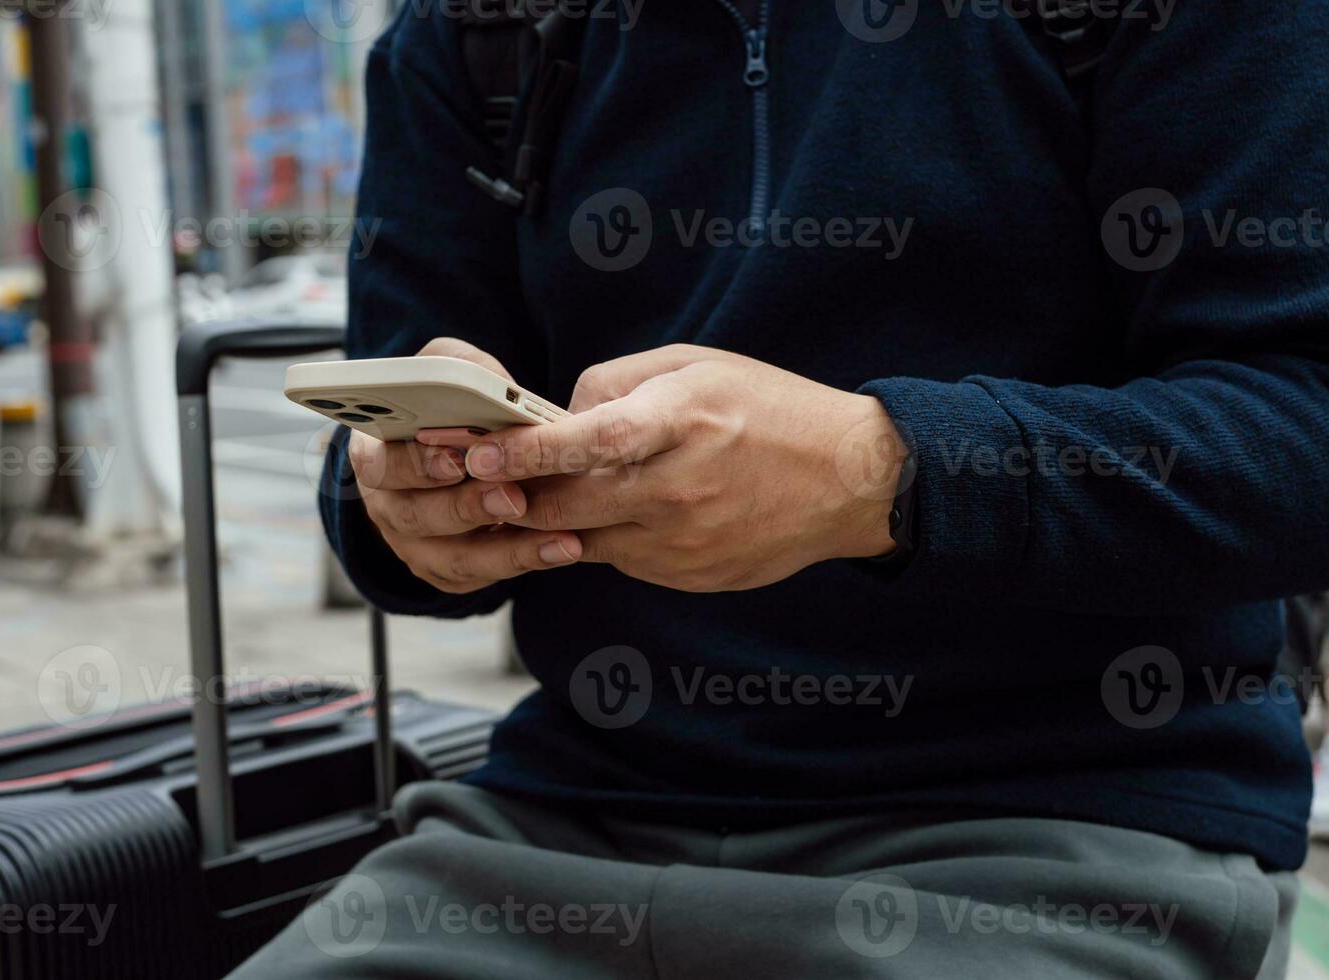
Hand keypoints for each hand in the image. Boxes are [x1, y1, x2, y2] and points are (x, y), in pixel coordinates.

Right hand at [349, 338, 582, 594]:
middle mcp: (389, 506)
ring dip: (509, 549)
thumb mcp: (448, 372)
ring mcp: (416, 545)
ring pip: (455, 558)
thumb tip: (485, 386)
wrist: (471, 452)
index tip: (457, 460)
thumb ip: (459, 371)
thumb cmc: (456, 407)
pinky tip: (563, 547)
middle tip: (515, 497)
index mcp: (376, 454)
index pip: (379, 465)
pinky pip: (483, 576)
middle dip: (469, 508)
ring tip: (558, 537)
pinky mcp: (448, 572)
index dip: (416, 464)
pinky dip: (525, 562)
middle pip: (418, 517)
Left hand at [444, 345, 906, 591]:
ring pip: (585, 539)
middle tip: (480, 481)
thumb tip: (560, 412)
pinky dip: (604, 537)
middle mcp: (679, 487)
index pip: (587, 440)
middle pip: (569, 503)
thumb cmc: (771, 410)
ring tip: (539, 495)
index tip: (477, 449)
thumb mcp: (697, 365)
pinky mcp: (690, 575)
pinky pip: (622, 560)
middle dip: (516, 494)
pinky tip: (615, 513)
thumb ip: (619, 383)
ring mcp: (685, 540)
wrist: (850, 480)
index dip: (526, 450)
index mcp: (681, 421)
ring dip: (553, 521)